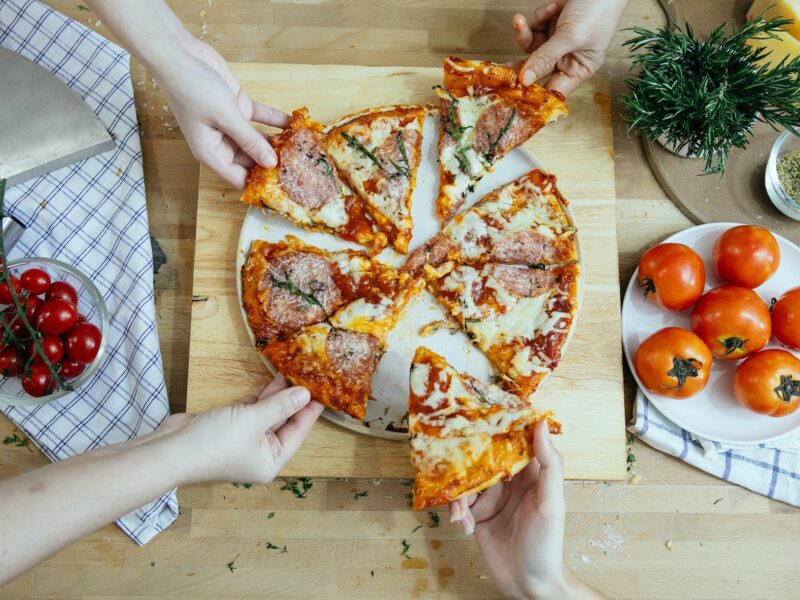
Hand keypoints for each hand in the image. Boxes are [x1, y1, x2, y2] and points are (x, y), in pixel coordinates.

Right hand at [152, 32, 289, 188]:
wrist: (179, 55)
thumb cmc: (192, 89)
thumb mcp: (224, 117)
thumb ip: (249, 140)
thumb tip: (271, 163)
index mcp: (212, 153)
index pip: (239, 179)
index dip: (260, 186)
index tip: (283, 188)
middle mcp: (221, 142)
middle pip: (252, 161)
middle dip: (274, 165)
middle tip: (300, 169)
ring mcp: (231, 125)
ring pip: (259, 140)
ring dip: (279, 143)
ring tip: (302, 149)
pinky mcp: (238, 107)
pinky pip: (261, 118)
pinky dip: (276, 120)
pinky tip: (295, 124)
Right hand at [158, 375, 323, 484]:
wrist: (170, 450)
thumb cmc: (214, 444)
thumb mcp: (253, 421)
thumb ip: (280, 406)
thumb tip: (304, 394)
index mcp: (271, 460)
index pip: (298, 432)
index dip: (310, 410)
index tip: (323, 390)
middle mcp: (260, 452)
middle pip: (284, 422)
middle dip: (293, 398)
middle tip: (308, 375)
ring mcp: (244, 440)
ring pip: (267, 413)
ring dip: (277, 394)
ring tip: (292, 371)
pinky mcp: (229, 427)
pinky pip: (251, 410)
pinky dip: (260, 396)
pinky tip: (272, 380)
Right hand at [449, 421, 601, 598]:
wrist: (529, 586)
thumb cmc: (547, 546)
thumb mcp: (551, 503)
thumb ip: (550, 464)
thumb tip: (540, 424)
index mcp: (529, 474)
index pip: (512, 441)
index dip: (497, 428)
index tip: (478, 416)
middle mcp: (508, 482)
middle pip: (481, 459)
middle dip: (466, 463)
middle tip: (453, 465)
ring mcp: (491, 499)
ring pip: (466, 480)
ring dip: (459, 495)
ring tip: (463, 514)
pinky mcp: (476, 516)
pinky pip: (459, 503)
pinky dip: (457, 511)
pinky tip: (465, 526)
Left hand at [512, 0, 627, 94]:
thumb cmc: (599, 11)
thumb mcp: (571, 37)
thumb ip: (546, 58)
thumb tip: (526, 80)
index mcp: (578, 69)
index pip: (553, 89)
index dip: (534, 93)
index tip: (514, 94)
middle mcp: (567, 58)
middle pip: (537, 70)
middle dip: (519, 65)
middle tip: (499, 70)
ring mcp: (557, 41)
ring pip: (531, 46)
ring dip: (525, 33)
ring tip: (520, 21)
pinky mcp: (551, 24)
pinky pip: (535, 27)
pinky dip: (540, 16)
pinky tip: (554, 6)